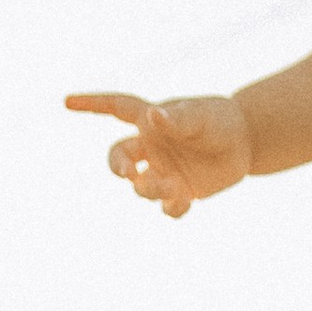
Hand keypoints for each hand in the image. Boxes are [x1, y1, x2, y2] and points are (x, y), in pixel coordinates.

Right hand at [65, 90, 252, 216]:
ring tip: (170, 186)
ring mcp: (165, 171)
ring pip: (143, 186)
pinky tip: (183, 202)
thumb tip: (154, 116)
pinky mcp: (182, 192)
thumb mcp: (199, 116)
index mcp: (150, 121)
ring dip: (150, 189)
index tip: (66, 102)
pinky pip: (167, 206)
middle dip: (117, 166)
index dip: (90, 105)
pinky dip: (172, 208)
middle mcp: (152, 147)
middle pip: (120, 156)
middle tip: (126, 174)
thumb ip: (176, 119)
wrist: (245, 142)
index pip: (115, 109)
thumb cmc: (218, 120)